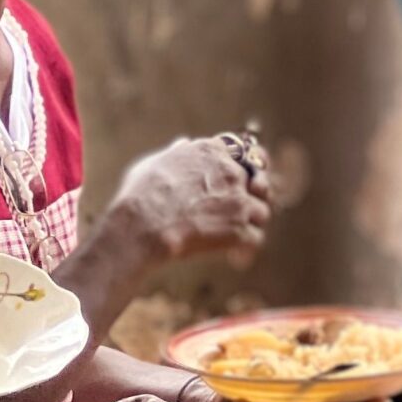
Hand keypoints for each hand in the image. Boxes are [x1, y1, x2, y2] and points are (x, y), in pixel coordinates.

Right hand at [109, 134, 272, 271]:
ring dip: (250, 224)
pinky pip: (256, 239)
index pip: (243, 151)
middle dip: (252, 195)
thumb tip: (183, 143)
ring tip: (235, 236)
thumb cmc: (140, 195)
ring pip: (262, 211)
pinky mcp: (240, 229)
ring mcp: (239, 201)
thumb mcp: (153, 162)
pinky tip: (234, 257)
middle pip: (257, 181)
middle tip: (242, 210)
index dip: (244, 165)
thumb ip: (175, 152)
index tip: (241, 177)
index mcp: (212, 152)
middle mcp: (231, 172)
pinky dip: (246, 249)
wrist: (142, 225)